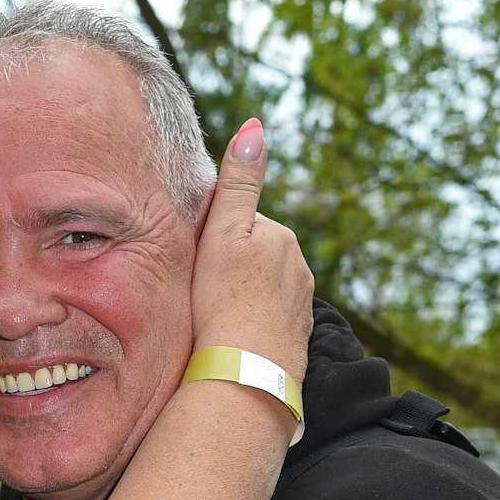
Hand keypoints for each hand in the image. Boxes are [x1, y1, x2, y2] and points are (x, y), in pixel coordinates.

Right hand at [190, 119, 313, 389]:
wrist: (245, 374)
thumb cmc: (224, 301)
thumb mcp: (223, 233)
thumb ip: (239, 182)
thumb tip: (255, 125)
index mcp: (281, 237)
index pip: (242, 226)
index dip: (214, 241)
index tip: (198, 264)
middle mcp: (299, 268)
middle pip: (254, 257)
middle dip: (232, 268)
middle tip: (202, 294)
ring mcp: (301, 306)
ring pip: (262, 290)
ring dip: (241, 299)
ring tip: (214, 320)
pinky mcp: (296, 340)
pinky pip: (267, 322)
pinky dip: (252, 326)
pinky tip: (233, 340)